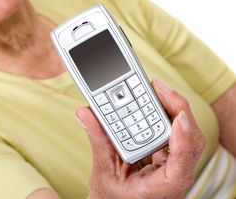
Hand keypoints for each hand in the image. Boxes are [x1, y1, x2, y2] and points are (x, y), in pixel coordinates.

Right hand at [76, 79, 205, 198]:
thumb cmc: (112, 194)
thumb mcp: (102, 169)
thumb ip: (98, 140)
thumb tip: (85, 113)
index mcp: (160, 187)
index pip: (181, 168)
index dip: (183, 142)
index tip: (178, 119)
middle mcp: (174, 175)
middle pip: (191, 143)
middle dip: (178, 111)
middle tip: (158, 88)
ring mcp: (176, 164)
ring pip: (187, 135)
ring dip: (175, 109)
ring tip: (156, 89)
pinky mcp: (171, 154)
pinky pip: (178, 132)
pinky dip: (169, 113)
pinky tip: (157, 99)